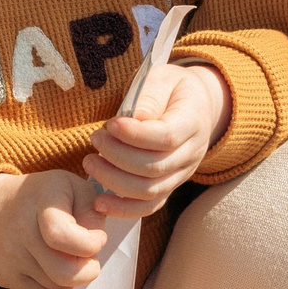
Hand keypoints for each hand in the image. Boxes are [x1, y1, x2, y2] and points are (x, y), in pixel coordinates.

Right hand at [0, 169, 108, 288]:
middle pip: (65, 274)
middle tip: (87, 257)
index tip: (98, 238)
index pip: (62, 236)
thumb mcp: (76, 190)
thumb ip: (93, 215)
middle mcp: (20, 230)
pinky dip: (51, 286)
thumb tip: (95, 245)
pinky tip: (50, 266)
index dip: (90, 244)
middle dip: (87, 270)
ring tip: (64, 257)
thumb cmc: (47, 197)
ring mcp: (9, 256)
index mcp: (43, 202)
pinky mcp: (2, 275)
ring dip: (69, 278)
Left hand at [85, 60, 227, 218]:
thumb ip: (150, 95)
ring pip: (149, 191)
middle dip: (118, 157)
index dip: (136, 135)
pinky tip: (98, 202)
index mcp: (192, 122)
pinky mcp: (168, 187)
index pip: (167, 137)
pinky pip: (148, 207)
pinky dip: (122, 209)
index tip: (111, 125)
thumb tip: (135, 117)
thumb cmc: (172, 90)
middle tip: (96, 139)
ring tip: (91, 162)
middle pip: (155, 168)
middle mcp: (191, 154)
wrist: (197, 107)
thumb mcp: (163, 79)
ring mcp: (180, 175)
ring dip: (114, 180)